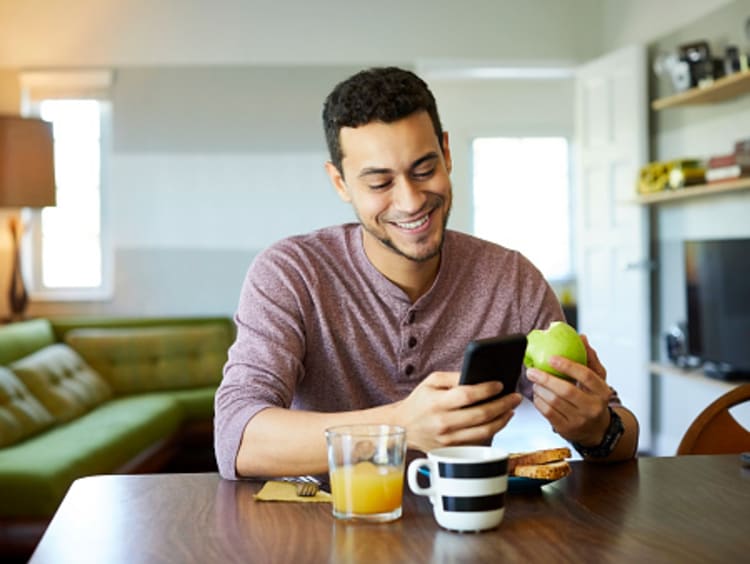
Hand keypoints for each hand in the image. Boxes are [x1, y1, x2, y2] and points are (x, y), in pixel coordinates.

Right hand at [393, 371, 521, 451]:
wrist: (403, 427)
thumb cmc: (420, 401)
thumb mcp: (431, 381)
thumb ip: (453, 377)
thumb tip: (478, 376)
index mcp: (437, 402)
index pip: (467, 395)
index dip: (487, 390)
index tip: (500, 384)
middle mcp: (443, 422)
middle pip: (481, 415)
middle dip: (503, 404)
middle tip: (515, 397)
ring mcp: (448, 439)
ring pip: (484, 431)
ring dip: (502, 420)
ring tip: (511, 409)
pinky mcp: (453, 449)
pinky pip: (478, 441)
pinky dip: (492, 430)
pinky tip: (499, 420)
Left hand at [526, 335, 610, 446]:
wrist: (597, 429)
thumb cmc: (594, 397)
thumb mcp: (598, 379)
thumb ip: (590, 358)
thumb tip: (582, 337)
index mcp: (602, 392)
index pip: (586, 376)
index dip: (568, 366)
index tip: (551, 357)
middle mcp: (593, 407)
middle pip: (566, 391)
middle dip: (546, 379)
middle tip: (532, 370)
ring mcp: (580, 421)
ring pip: (554, 402)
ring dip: (540, 389)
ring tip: (535, 381)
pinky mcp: (567, 430)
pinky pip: (548, 413)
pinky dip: (539, 401)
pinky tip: (537, 394)